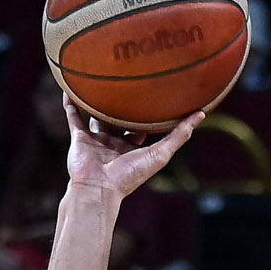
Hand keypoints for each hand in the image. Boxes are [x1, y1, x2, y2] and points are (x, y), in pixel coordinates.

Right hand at [61, 92, 202, 199]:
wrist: (98, 189)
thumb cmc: (130, 176)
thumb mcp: (160, 154)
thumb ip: (179, 135)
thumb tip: (201, 114)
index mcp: (133, 147)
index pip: (143, 126)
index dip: (150, 112)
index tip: (159, 93)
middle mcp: (114, 142)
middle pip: (120, 119)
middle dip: (125, 104)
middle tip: (131, 80)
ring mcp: (96, 139)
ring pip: (97, 115)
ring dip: (97, 100)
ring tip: (98, 80)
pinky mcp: (79, 138)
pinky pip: (74, 117)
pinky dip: (71, 104)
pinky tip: (70, 87)